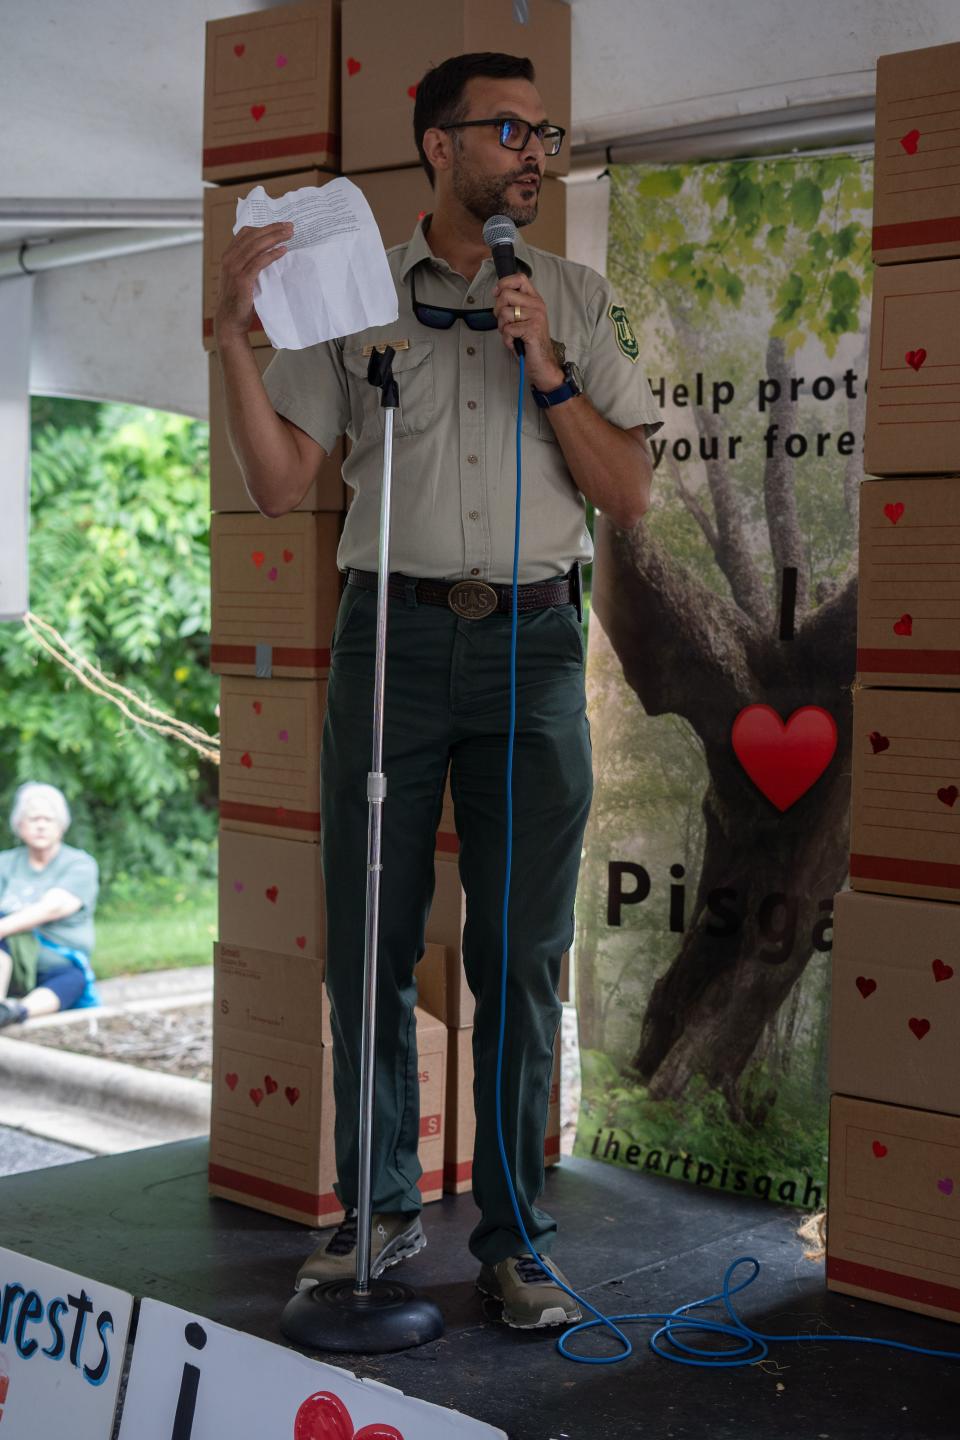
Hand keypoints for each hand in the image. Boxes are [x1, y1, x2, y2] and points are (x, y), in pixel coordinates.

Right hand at [213, 222, 292, 342]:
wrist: (230, 320)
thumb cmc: (239, 299)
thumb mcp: (242, 277)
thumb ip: (249, 263)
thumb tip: (269, 252)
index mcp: (228, 255)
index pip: (246, 233)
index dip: (263, 227)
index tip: (280, 225)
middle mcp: (229, 259)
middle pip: (253, 236)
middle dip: (273, 229)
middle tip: (289, 226)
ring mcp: (234, 269)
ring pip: (256, 246)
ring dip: (274, 238)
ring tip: (289, 234)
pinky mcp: (242, 280)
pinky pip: (259, 262)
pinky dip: (271, 255)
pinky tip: (283, 251)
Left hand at [493, 274, 564, 391]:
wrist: (543, 364)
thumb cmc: (529, 343)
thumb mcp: (522, 319)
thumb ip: (513, 304)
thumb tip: (497, 292)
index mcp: (534, 300)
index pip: (519, 278)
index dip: (504, 283)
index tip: (497, 294)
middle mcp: (537, 305)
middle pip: (506, 295)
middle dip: (498, 310)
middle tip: (505, 323)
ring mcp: (536, 317)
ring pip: (504, 313)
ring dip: (502, 328)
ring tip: (512, 335)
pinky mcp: (532, 329)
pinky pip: (508, 329)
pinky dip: (507, 339)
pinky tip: (515, 343)